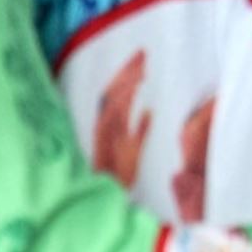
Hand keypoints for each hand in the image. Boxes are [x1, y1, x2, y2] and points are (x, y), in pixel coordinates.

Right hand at [93, 50, 151, 188]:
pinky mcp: (102, 139)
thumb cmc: (119, 177)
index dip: (129, 75)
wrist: (105, 197)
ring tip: (141, 67)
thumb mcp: (135, 149)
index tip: (142, 61)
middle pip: (114, 90)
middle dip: (127, 71)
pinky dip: (122, 99)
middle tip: (142, 54)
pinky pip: (111, 113)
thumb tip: (149, 110)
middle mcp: (106, 124)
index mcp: (113, 123)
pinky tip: (136, 85)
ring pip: (112, 98)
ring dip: (126, 81)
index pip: (119, 92)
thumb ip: (141, 129)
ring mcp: (103, 130)